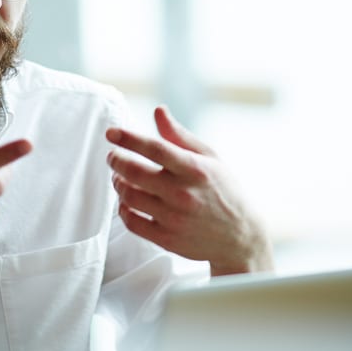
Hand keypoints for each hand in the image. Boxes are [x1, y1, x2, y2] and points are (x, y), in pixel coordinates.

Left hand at [106, 106, 271, 275]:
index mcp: (195, 169)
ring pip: (129, 197)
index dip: (128, 138)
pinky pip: (132, 222)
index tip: (111, 133)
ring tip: (120, 177)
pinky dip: (123, 209)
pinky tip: (127, 201)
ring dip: (118, 183)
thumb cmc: (224, 191)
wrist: (240, 236)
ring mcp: (174, 218)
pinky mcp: (167, 239)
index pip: (154, 149)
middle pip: (135, 172)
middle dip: (117, 160)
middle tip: (113, 156)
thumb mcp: (210, 158)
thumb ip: (180, 135)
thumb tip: (158, 111)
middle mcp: (183, 194)